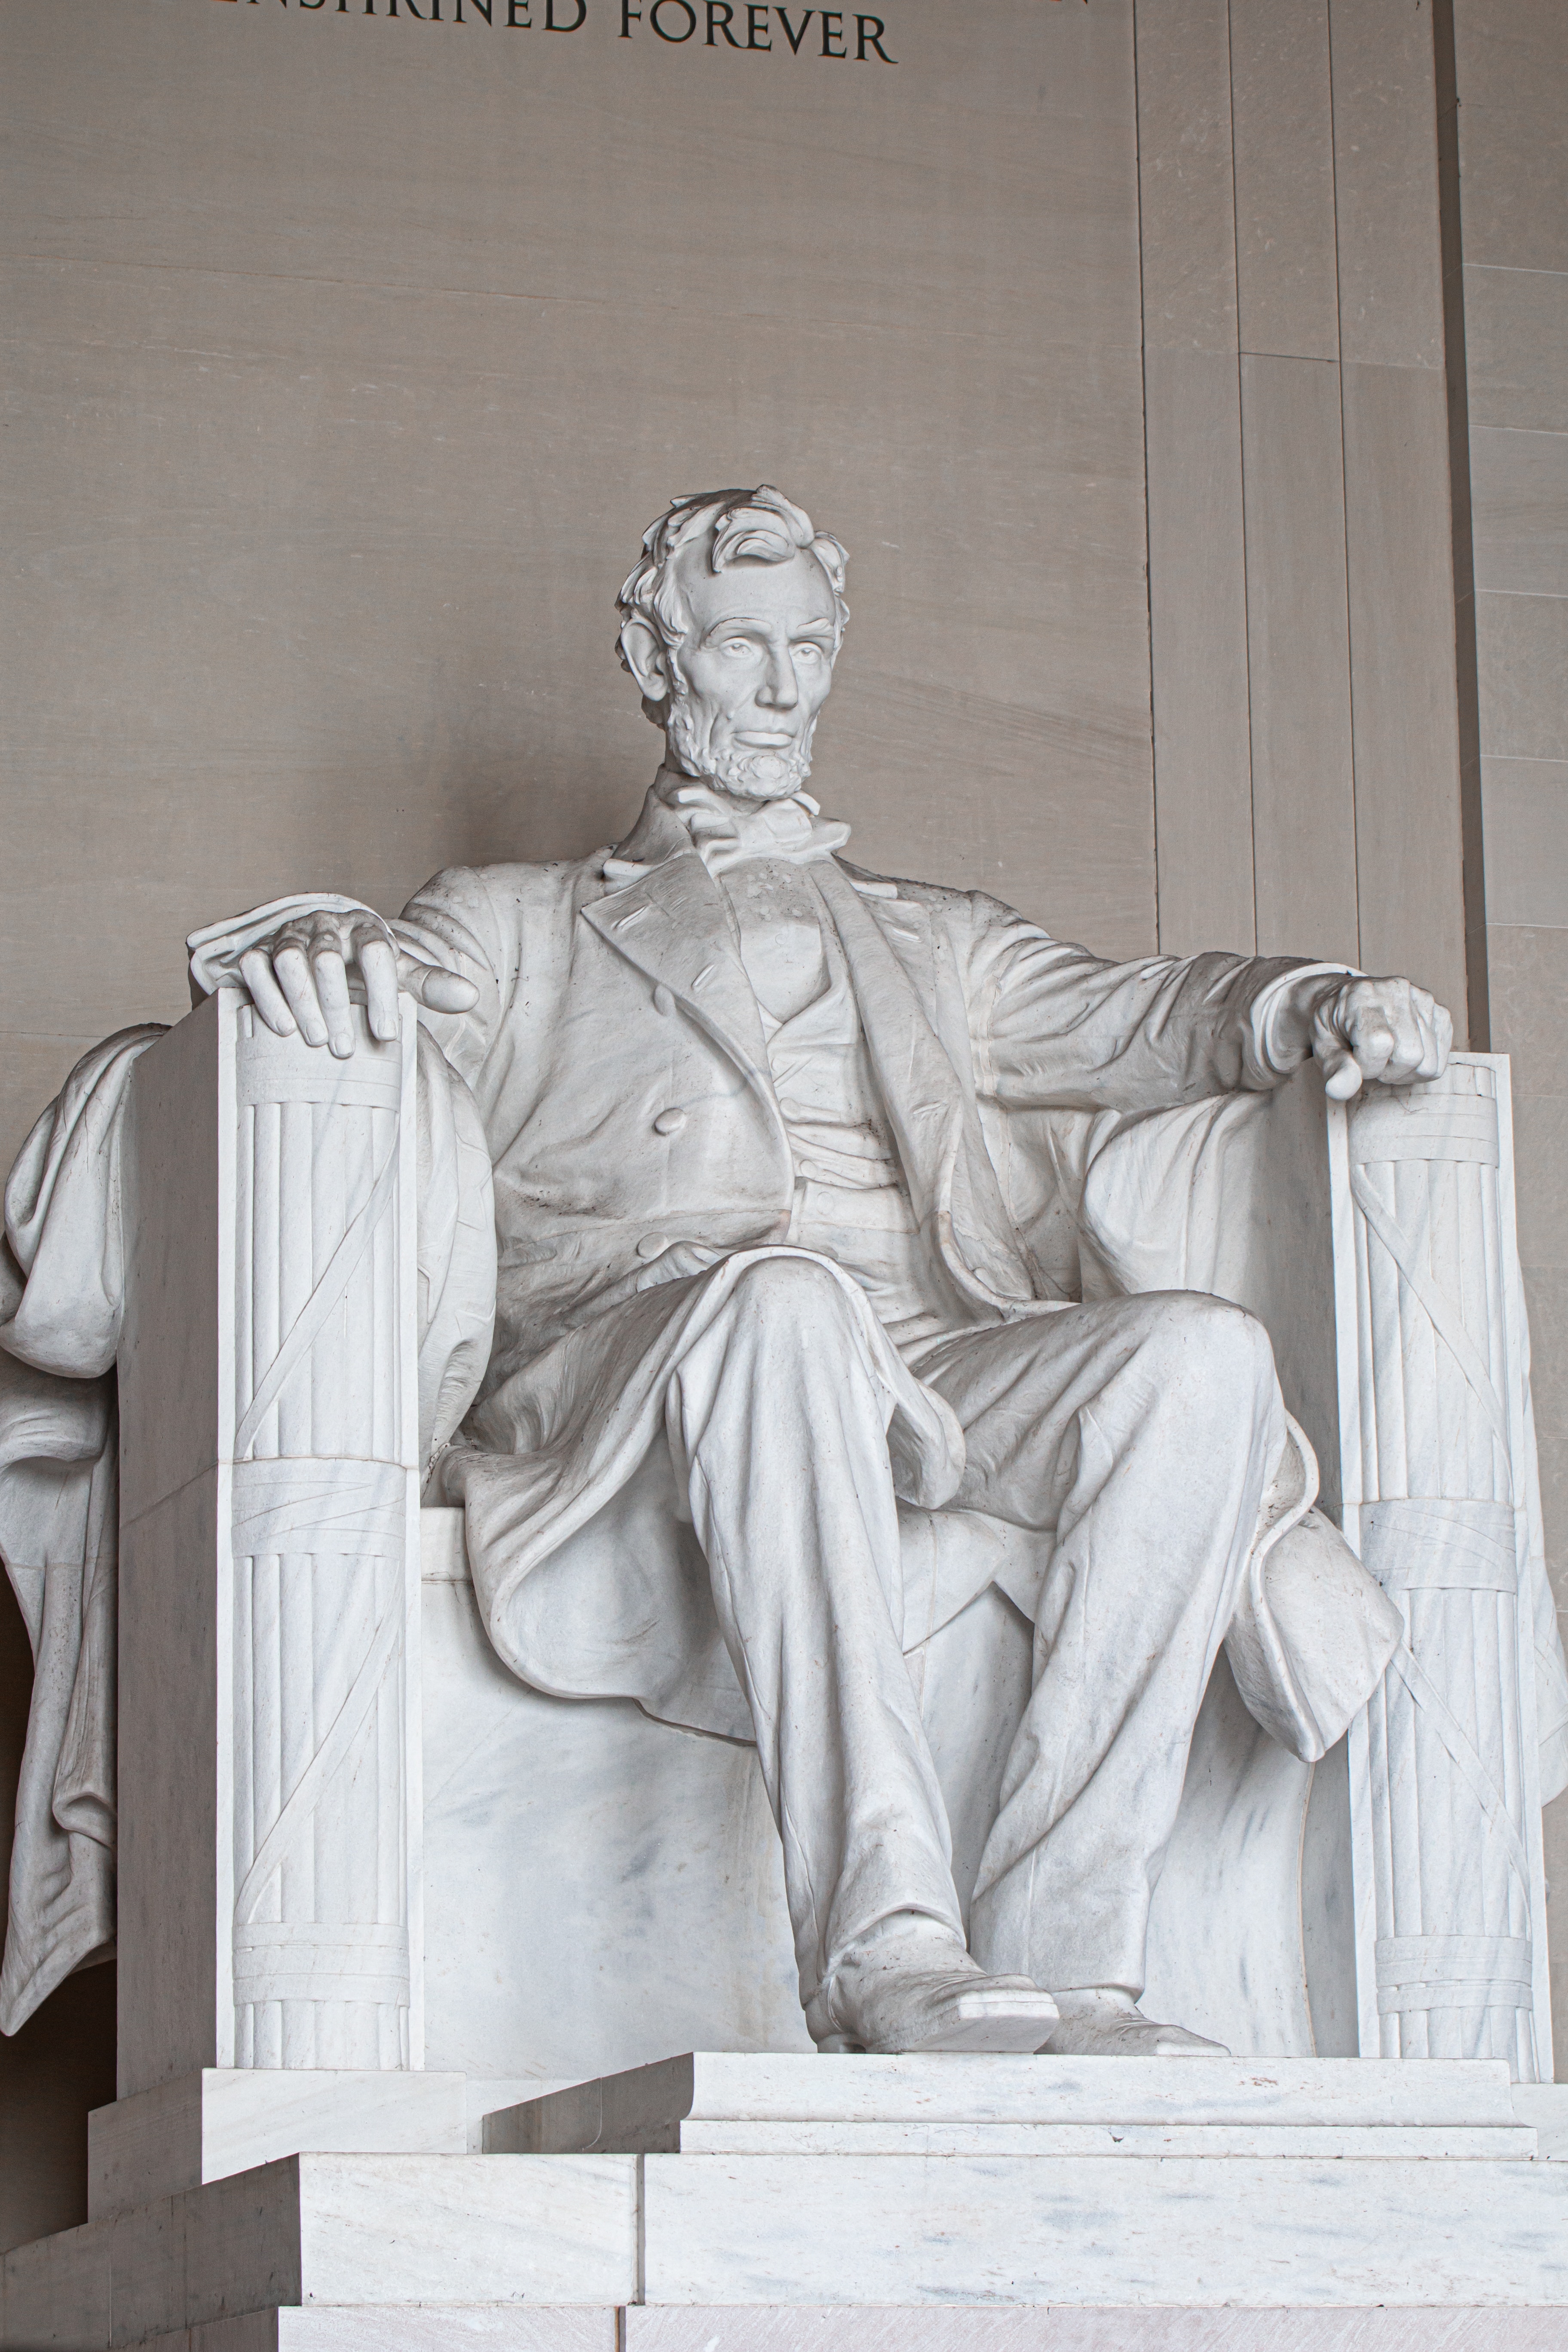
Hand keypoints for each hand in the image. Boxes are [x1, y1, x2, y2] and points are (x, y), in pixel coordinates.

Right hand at [238, 907, 477, 1058]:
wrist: (315, 944)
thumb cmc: (361, 966)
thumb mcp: (398, 971)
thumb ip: (430, 983)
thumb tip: (471, 997)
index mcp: (363, 929)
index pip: (376, 951)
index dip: (382, 992)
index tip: (387, 1033)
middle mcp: (325, 928)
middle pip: (328, 958)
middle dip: (337, 1004)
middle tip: (344, 1049)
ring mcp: (288, 937)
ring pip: (290, 959)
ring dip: (302, 1001)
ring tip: (315, 1040)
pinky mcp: (258, 951)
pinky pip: (256, 967)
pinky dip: (268, 996)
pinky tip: (282, 1027)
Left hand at [1307, 975, 1452, 1100]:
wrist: (1345, 1000)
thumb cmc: (1333, 1025)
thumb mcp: (1322, 1045)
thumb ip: (1334, 1068)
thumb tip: (1339, 1090)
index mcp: (1362, 996)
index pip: (1380, 1044)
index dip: (1366, 1065)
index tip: (1354, 1059)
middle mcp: (1397, 991)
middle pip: (1410, 1056)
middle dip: (1387, 1070)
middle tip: (1370, 1058)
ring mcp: (1423, 999)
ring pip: (1428, 1064)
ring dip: (1403, 1071)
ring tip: (1385, 1055)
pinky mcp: (1440, 1013)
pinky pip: (1441, 1062)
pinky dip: (1419, 1067)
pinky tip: (1401, 1052)